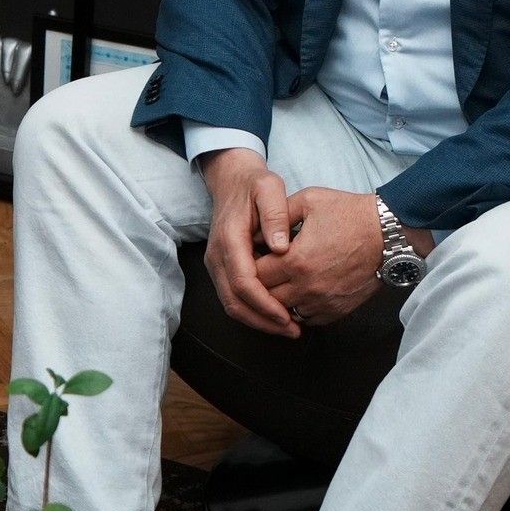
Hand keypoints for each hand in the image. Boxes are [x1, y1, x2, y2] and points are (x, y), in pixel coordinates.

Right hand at [197, 147, 301, 338]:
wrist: (232, 180)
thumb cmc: (254, 184)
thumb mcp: (269, 188)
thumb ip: (275, 214)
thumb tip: (281, 247)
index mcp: (229, 239)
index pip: (243, 282)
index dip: (265, 304)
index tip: (288, 316)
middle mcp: (217, 255)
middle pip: (233, 301)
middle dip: (263, 321)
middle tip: (293, 330)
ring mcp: (216, 263)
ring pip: (231, 304)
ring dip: (258, 321)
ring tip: (288, 327)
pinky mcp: (221, 268)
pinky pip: (233, 298)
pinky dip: (253, 311)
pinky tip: (276, 314)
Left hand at [252, 188, 393, 325]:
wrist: (388, 235)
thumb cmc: (350, 214)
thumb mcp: (308, 201)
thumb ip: (278, 215)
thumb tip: (257, 231)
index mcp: (295, 260)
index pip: (255, 274)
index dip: (248, 265)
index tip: (251, 256)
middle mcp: (307, 286)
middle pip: (266, 297)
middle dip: (259, 284)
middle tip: (260, 271)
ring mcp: (323, 302)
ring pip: (284, 311)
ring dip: (277, 299)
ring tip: (276, 282)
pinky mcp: (337, 310)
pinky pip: (307, 318)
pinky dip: (297, 309)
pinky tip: (297, 292)